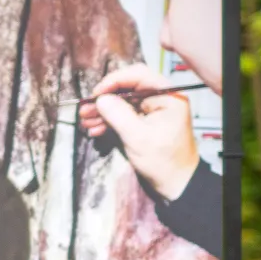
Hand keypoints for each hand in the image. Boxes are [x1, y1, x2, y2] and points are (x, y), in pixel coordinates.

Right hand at [77, 64, 199, 200]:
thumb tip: (100, 99)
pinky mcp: (145, 123)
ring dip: (103, 112)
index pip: (138, 75)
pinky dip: (109, 122)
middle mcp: (161, 98)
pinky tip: (95, 129)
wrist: (176, 184)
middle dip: (105, 99)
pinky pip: (125, 116)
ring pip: (123, 103)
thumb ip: (119, 115)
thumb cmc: (162, 161)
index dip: (114, 81)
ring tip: (85, 122)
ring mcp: (153, 111)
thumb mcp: (138, 137)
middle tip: (84, 110)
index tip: (95, 95)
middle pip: (128, 88)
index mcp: (167, 96)